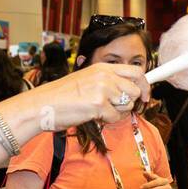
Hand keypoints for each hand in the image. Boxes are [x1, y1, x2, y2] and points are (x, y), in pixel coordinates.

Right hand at [15, 63, 147, 130]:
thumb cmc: (62, 96)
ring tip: (98, 111)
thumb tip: (128, 91)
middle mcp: (105, 76)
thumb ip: (107, 82)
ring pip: (127, 105)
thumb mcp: (86, 80)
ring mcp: (102, 89)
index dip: (144, 85)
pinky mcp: (98, 104)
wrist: (42, 105)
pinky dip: (107, 120)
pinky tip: (93, 116)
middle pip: (135, 90)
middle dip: (129, 102)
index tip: (145, 95)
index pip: (135, 71)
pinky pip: (115, 117)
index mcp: (102, 68)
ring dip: (117, 112)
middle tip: (116, 108)